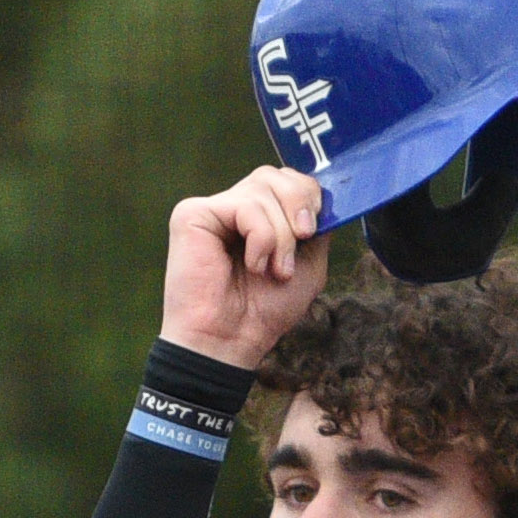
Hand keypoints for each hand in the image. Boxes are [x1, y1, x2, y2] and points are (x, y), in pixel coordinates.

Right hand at [159, 166, 327, 368]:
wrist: (230, 342)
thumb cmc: (263, 312)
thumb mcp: (309, 264)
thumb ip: (317, 226)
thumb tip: (325, 197)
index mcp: (259, 218)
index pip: (286, 179)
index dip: (307, 195)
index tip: (312, 231)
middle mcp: (233, 209)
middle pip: (275, 175)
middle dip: (298, 205)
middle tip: (301, 241)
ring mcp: (212, 210)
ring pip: (262, 189)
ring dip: (280, 234)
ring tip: (273, 269)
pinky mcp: (192, 215)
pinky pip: (244, 204)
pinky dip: (261, 237)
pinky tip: (252, 264)